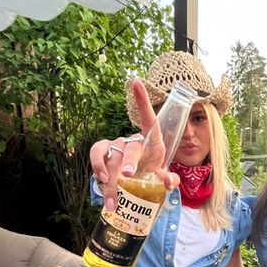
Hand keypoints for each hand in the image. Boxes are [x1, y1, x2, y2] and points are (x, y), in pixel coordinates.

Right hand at [89, 81, 178, 210]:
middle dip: (129, 160)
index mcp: (151, 140)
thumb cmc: (150, 169)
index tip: (137, 82)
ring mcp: (116, 145)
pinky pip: (97, 155)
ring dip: (107, 170)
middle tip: (128, 174)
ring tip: (108, 184)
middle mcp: (131, 140)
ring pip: (109, 154)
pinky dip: (96, 167)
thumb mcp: (161, 174)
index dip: (142, 101)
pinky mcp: (104, 153)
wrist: (136, 175)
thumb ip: (167, 178)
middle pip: (130, 147)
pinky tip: (100, 181)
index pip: (148, 118)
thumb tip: (170, 182)